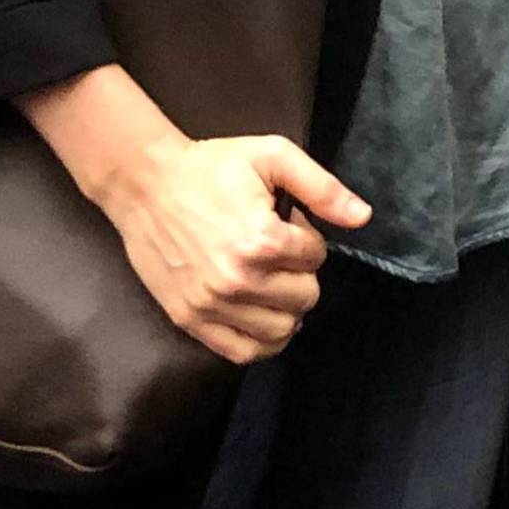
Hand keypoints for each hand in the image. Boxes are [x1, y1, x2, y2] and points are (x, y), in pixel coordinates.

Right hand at [98, 130, 369, 363]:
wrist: (144, 183)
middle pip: (305, 296)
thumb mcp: (272, 156)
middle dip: (301, 272)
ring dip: (286, 307)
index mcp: (261, 241)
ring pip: (281, 330)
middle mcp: (237, 280)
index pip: (315, 257)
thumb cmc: (210, 166)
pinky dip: (262, 342)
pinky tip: (262, 315)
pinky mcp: (188, 319)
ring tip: (270, 280)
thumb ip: (323, 188)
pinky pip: (242, 352)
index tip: (283, 221)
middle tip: (276, 251)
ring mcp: (210, 305)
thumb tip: (363, 218)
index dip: (306, 235)